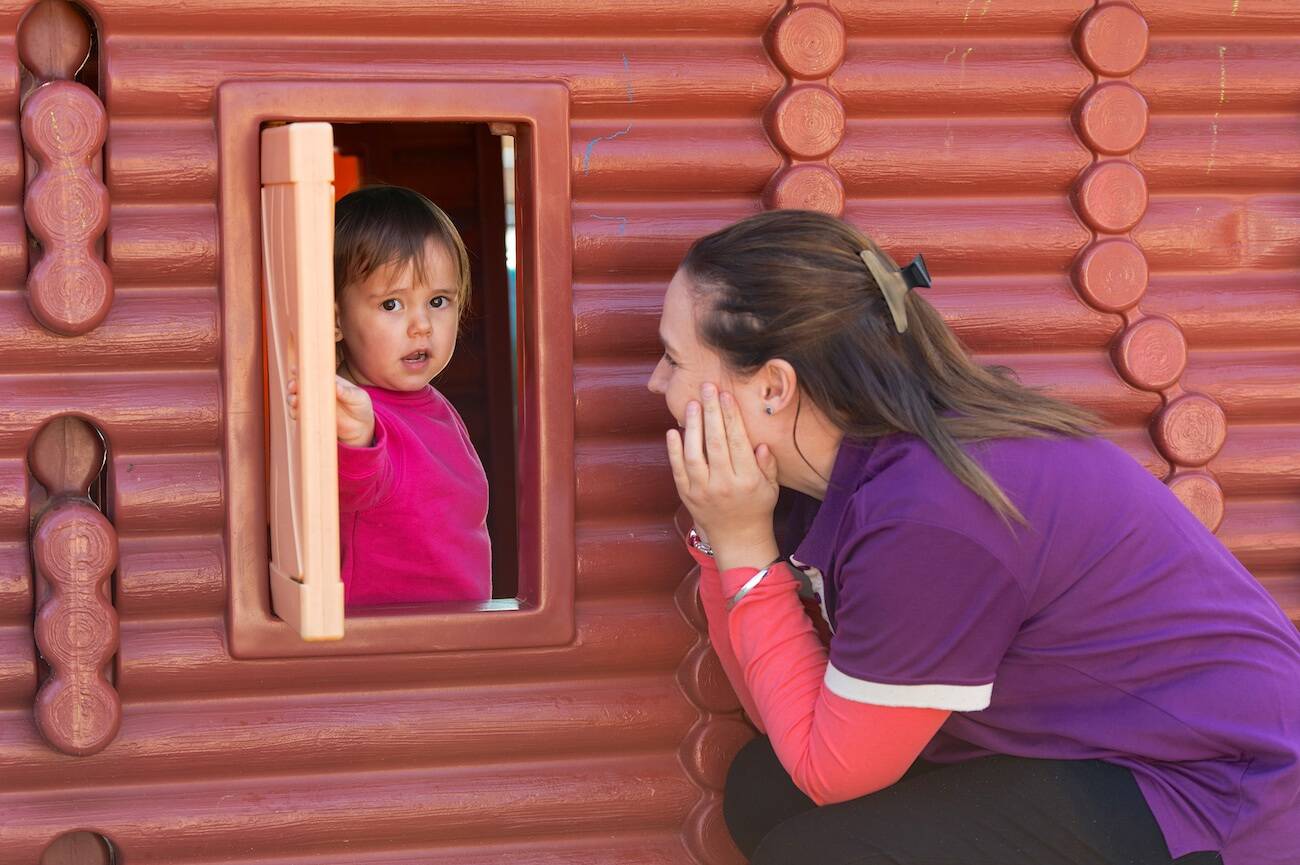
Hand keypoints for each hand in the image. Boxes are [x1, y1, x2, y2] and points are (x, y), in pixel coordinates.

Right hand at [286, 374, 374, 446]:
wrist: (362, 427)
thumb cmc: (361, 406)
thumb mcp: (358, 398)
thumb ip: (347, 393)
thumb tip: (336, 386)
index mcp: (329, 381)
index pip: (314, 373)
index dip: (303, 370)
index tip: (296, 370)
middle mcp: (318, 391)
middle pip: (300, 385)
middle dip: (293, 384)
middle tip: (293, 387)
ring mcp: (314, 404)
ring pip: (296, 399)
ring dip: (292, 399)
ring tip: (294, 400)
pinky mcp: (313, 418)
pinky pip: (299, 415)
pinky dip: (295, 413)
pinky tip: (296, 413)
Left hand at [666, 383, 779, 570]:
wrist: (737, 540)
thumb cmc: (757, 508)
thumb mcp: (772, 488)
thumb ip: (768, 465)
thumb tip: (760, 443)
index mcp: (747, 480)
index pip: (738, 442)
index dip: (731, 416)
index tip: (726, 395)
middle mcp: (724, 484)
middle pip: (715, 442)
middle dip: (711, 412)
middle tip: (707, 388)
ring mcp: (702, 491)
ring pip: (694, 453)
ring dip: (692, 427)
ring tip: (692, 404)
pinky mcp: (687, 496)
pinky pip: (678, 470)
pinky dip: (674, 450)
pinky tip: (674, 431)